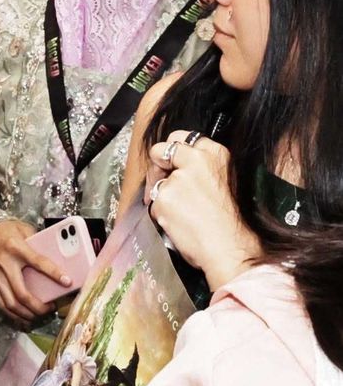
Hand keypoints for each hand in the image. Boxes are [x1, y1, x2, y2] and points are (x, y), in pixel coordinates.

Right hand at [0, 217, 68, 325]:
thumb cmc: (5, 228)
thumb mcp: (24, 229)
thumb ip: (38, 242)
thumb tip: (57, 256)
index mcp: (16, 247)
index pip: (38, 262)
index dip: (54, 273)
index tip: (68, 282)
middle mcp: (4, 262)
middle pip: (22, 293)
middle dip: (38, 307)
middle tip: (51, 309)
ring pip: (10, 303)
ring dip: (26, 314)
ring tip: (38, 315)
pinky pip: (0, 302)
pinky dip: (12, 314)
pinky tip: (22, 317)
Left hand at [146, 133, 260, 291]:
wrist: (231, 246)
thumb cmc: (232, 221)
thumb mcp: (226, 181)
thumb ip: (204, 168)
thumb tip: (180, 167)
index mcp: (215, 153)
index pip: (182, 138)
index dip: (173, 153)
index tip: (172, 164)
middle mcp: (196, 159)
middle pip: (161, 149)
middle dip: (158, 164)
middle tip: (162, 182)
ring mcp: (178, 177)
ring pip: (156, 181)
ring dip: (161, 195)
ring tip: (182, 213)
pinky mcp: (164, 196)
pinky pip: (153, 203)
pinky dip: (160, 214)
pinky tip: (178, 223)